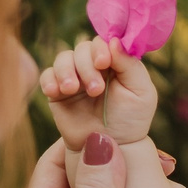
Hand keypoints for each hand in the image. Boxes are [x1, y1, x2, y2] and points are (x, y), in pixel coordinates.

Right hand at [39, 37, 160, 147]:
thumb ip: (130, 65)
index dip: (100, 48)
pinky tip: (56, 92)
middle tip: (95, 89)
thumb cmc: (130, 119)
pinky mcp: (57, 92)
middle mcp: (93, 65)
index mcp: (114, 61)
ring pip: (63, 59)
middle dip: (86, 67)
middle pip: (81, 49)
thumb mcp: (141, 92)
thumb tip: (114, 40)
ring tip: (72, 89)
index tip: (104, 63)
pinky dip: (49, 80)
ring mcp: (74, 77)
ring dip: (66, 71)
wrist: (112, 146)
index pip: (103, 42)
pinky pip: (47, 76)